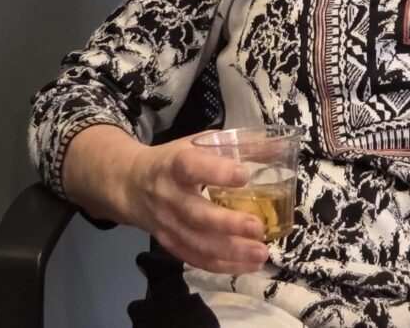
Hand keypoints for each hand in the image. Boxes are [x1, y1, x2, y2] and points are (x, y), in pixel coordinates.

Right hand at [126, 133, 270, 273]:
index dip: (216, 172)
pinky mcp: (169, 243)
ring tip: (261, 253)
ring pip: (197, 242)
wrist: (131, 184)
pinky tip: (246, 266)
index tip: (243, 175)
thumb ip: (234, 146)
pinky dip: (221, 265)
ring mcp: (167, 224)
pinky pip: (194, 258)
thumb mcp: (197, 144)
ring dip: (231, 252)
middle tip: (258, 227)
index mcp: (175, 165)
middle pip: (196, 214)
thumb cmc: (174, 160)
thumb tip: (278, 147)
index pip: (192, 168)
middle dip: (228, 224)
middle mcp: (169, 196)